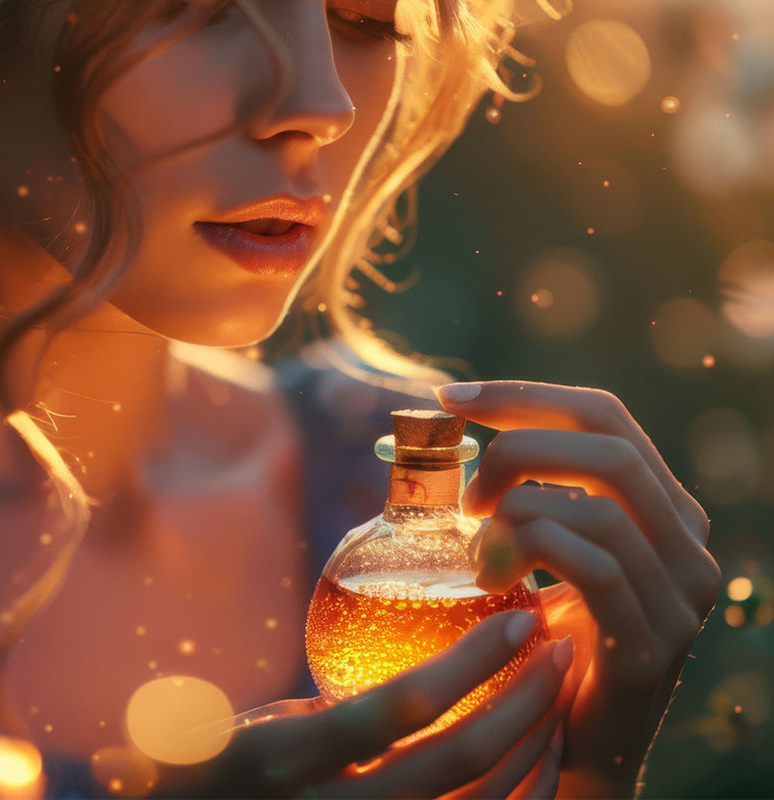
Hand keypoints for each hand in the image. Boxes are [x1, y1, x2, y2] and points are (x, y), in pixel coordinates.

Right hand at [161, 610, 570, 798]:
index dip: (471, 661)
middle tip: (560, 648)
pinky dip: (523, 798)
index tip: (519, 619)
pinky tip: (541, 760)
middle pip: (458, 760)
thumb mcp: (262, 725)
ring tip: (559, 694)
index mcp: (284, 756)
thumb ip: (335, 710)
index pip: (400, 706)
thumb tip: (425, 673)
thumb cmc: (218, 770)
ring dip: (536, 746)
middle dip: (527, 700)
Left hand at [437, 381, 721, 798]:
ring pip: (599, 506)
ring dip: (516, 511)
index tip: (450, 395)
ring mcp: (680, 596)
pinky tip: (490, 575)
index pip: (603, 415)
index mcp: (662, 505)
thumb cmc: (543, 632)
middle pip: (608, 447)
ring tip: (476, 546)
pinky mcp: (652, 645)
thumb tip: (456, 423)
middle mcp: (687, 542)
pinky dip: (527, 552)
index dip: (524, 396)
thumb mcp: (547, 548)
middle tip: (466, 492)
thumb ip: (532, 490)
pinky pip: (593, 566)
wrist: (574, 742)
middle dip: (517, 447)